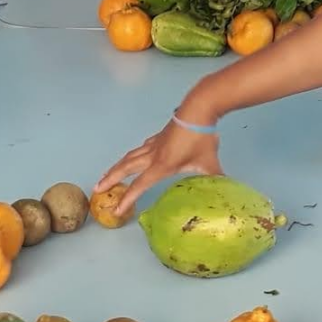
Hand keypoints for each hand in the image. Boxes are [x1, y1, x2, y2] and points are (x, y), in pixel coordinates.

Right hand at [95, 120, 222, 215]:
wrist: (198, 110)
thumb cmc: (201, 137)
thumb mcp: (209, 162)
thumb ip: (215, 178)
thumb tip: (224, 190)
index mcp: (162, 165)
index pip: (140, 185)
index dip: (127, 199)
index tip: (116, 210)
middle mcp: (153, 155)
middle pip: (125, 168)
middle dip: (110, 179)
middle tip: (97, 189)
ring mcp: (154, 144)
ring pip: (129, 157)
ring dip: (116, 167)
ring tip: (107, 175)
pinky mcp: (158, 136)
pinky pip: (140, 149)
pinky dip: (132, 156)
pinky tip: (133, 157)